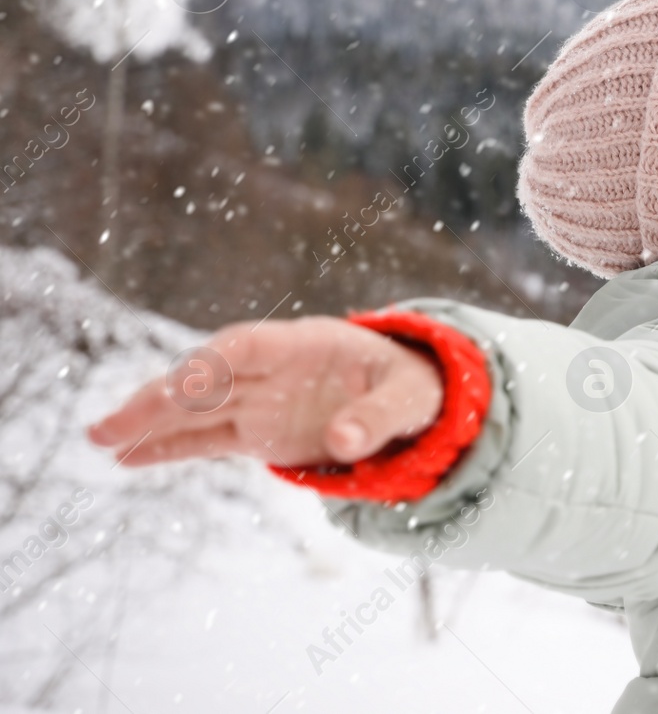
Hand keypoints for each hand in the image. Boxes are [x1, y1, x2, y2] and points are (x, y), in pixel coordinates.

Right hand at [87, 316, 443, 468]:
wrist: (412, 396)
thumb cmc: (411, 386)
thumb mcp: (411, 399)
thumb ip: (380, 418)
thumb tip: (345, 444)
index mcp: (306, 345)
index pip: (247, 346)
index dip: (210, 364)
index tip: (177, 385)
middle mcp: (272, 370)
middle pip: (207, 379)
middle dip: (159, 398)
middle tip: (108, 426)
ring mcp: (261, 400)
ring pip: (196, 409)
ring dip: (149, 422)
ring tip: (99, 439)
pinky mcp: (258, 431)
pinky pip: (207, 438)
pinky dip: (170, 448)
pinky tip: (126, 457)